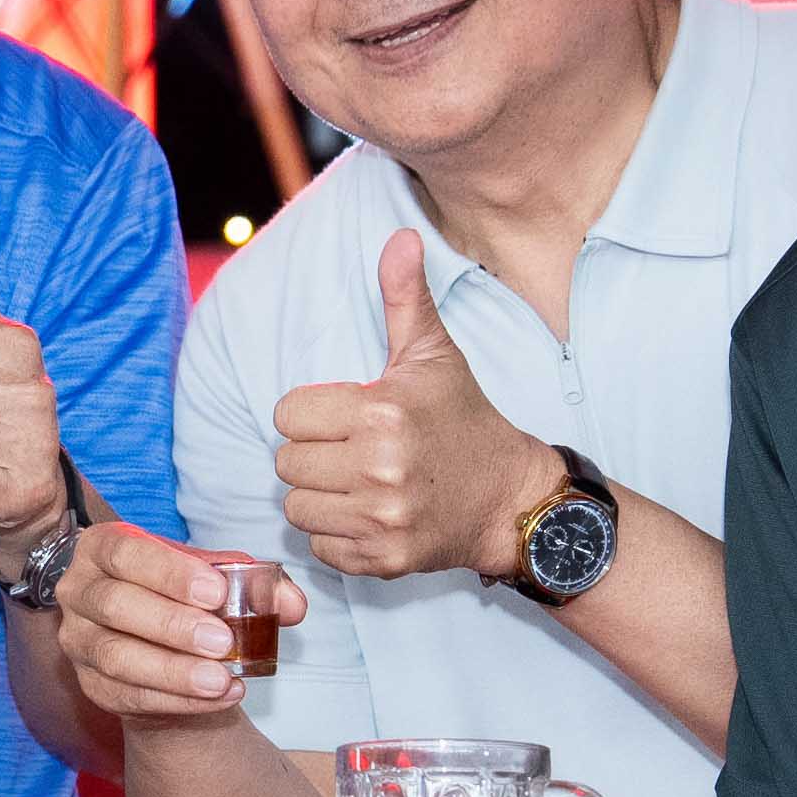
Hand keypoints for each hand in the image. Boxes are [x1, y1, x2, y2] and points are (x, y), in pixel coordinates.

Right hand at [60, 512, 286, 728]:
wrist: (161, 646)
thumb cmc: (181, 598)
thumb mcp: (212, 579)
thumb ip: (253, 583)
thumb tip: (292, 603)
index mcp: (103, 549)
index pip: (126, 553)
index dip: (170, 573)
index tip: (217, 592)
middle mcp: (79, 591)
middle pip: (115, 605)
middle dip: (172, 624)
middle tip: (223, 641)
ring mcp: (78, 641)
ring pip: (116, 657)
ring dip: (173, 671)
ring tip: (221, 679)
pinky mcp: (90, 684)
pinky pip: (127, 696)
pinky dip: (176, 700)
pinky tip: (218, 697)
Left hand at [271, 231, 542, 581]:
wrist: (510, 498)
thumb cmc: (464, 421)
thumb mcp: (435, 356)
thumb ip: (406, 298)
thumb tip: (400, 236)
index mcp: (382, 412)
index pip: (287, 416)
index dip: (310, 415)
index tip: (344, 417)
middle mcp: (379, 467)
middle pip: (287, 463)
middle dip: (313, 455)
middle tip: (352, 452)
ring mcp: (381, 519)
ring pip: (296, 508)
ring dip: (319, 497)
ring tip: (357, 483)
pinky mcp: (383, 560)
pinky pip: (319, 548)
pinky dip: (336, 536)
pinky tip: (368, 516)